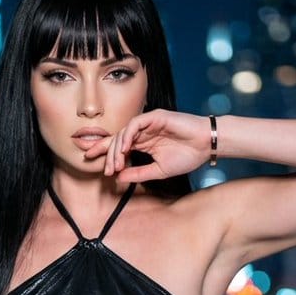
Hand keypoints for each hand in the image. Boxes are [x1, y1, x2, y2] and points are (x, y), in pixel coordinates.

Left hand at [83, 110, 210, 181]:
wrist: (206, 146)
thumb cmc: (187, 156)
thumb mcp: (158, 171)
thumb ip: (138, 173)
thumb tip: (118, 177)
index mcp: (143, 143)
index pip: (118, 146)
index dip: (103, 152)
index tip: (89, 161)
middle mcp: (143, 132)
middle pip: (116, 139)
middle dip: (106, 153)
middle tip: (105, 169)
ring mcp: (148, 123)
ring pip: (124, 132)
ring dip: (117, 148)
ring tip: (115, 164)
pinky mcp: (155, 117)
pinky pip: (135, 124)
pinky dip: (127, 135)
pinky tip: (125, 149)